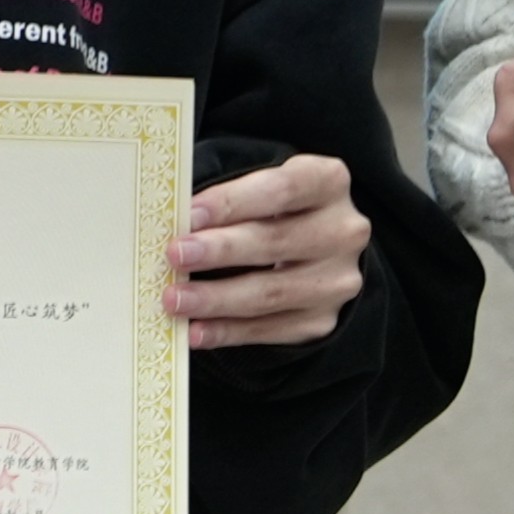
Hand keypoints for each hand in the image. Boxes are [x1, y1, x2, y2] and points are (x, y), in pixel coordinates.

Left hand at [171, 152, 372, 349]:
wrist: (313, 248)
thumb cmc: (272, 208)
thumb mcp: (260, 187)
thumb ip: (228, 198)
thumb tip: (171, 221)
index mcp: (328, 181)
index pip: (281, 188)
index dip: (234, 201)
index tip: (190, 214)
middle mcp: (343, 231)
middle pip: (275, 241)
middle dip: (219, 250)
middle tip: (174, 256)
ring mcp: (337, 280)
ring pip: (271, 292)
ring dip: (216, 298)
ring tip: (174, 299)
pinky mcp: (322, 320)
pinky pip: (269, 330)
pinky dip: (227, 331)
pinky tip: (194, 331)